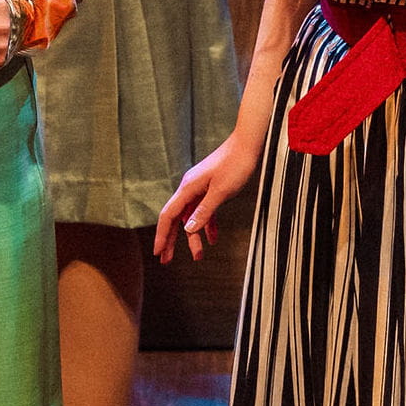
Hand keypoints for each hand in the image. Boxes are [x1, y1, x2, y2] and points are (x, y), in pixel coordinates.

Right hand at [157, 131, 263, 261]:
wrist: (248, 144)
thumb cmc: (235, 165)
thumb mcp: (221, 192)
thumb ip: (204, 211)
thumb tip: (188, 230)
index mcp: (188, 188)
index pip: (168, 215)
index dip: (161, 235)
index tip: (157, 252)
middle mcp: (190, 189)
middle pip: (176, 219)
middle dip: (171, 240)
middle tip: (166, 261)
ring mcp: (200, 189)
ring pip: (191, 217)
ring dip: (193, 237)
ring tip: (198, 256)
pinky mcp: (211, 188)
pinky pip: (204, 210)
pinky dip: (207, 225)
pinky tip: (212, 239)